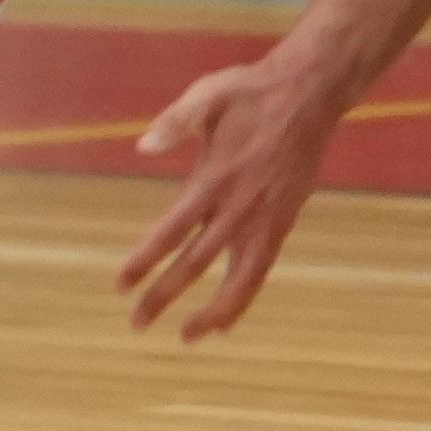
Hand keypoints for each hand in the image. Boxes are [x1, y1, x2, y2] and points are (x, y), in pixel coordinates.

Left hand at [116, 59, 339, 339]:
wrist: (310, 93)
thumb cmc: (251, 92)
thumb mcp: (207, 95)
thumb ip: (175, 122)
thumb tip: (143, 148)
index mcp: (213, 178)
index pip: (171, 231)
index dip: (144, 260)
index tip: (119, 285)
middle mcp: (239, 207)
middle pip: (196, 263)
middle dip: (164, 296)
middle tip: (136, 324)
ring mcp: (264, 218)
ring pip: (237, 279)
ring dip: (211, 311)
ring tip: (188, 338)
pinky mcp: (284, 222)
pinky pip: (262, 270)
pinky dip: (244, 297)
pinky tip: (227, 319)